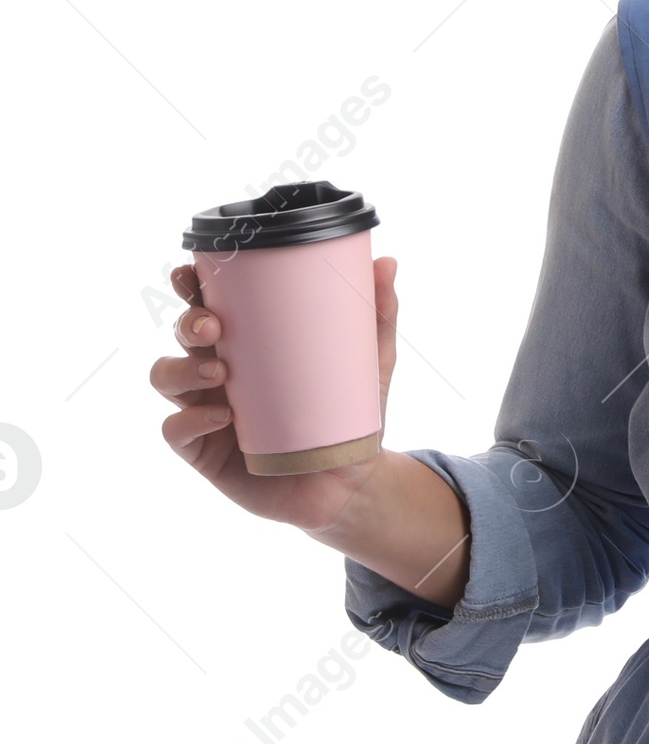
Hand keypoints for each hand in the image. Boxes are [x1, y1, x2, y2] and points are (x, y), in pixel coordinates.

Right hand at [149, 256, 400, 533]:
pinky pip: (176, 432)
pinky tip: (220, 416)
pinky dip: (188, 420)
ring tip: (219, 371)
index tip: (194, 269)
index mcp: (248, 342)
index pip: (209, 303)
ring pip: (166, 378)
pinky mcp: (204, 452)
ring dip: (182, 369)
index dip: (191, 284)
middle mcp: (218, 371)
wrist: (351, 482)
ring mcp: (206, 411)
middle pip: (181, 335)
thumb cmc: (351, 415)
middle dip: (188, 322)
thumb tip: (387, 262)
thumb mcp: (372, 363)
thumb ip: (379, 315)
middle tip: (215, 325)